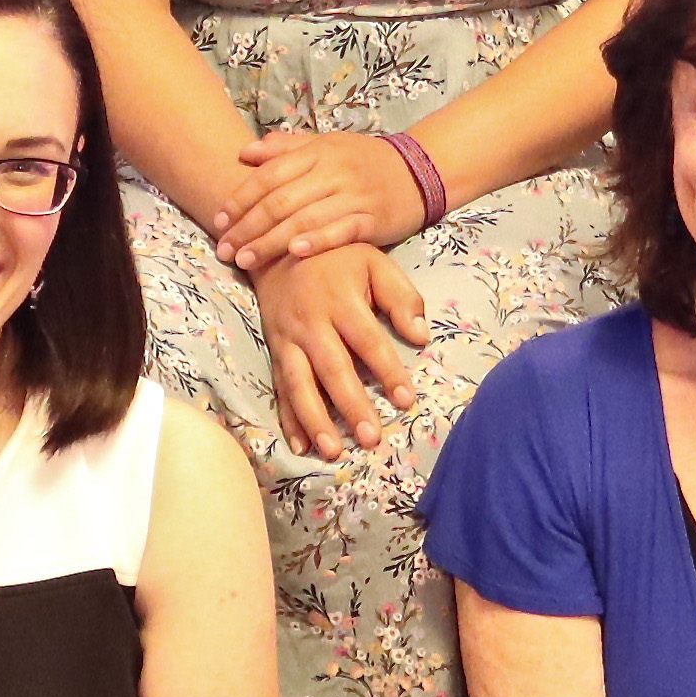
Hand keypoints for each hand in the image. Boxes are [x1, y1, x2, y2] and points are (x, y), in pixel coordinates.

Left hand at [210, 128, 428, 270]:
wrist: (419, 170)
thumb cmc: (364, 160)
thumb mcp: (327, 145)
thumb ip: (286, 148)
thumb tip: (245, 152)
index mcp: (317, 152)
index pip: (270, 174)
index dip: (241, 198)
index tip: (218, 219)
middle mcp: (333, 172)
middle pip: (281, 200)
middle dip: (248, 226)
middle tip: (224, 249)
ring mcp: (354, 196)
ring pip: (305, 219)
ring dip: (271, 241)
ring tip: (245, 261)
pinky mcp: (373, 219)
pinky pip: (342, 231)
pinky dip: (318, 241)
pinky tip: (296, 253)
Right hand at [253, 243, 427, 463]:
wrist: (276, 245)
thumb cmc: (337, 258)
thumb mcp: (374, 262)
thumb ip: (401, 297)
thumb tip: (421, 336)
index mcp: (340, 301)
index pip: (368, 341)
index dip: (387, 371)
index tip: (406, 400)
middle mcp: (311, 324)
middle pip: (332, 369)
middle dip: (351, 405)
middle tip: (371, 438)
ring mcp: (288, 340)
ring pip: (299, 384)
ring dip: (315, 420)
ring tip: (332, 451)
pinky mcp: (274, 350)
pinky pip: (279, 388)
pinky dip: (287, 418)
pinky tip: (299, 445)